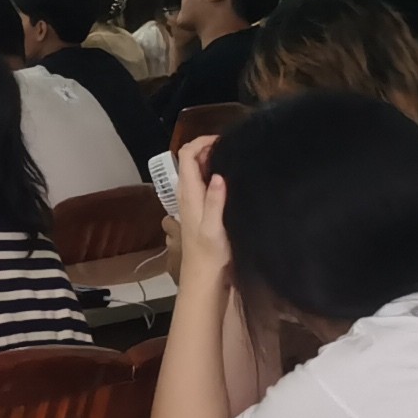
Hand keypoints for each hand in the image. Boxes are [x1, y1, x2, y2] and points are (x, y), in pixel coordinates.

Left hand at [173, 135, 231, 280]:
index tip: (222, 139)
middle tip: (231, 146)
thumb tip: (217, 175)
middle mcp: (186, 195)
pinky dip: (211, 172)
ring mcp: (191, 202)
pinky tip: (228, 177)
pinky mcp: (199, 210)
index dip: (200, 142)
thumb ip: (214, 202)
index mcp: (188, 195)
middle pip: (188, 160)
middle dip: (206, 147)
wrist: (204, 277)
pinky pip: (201, 183)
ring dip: (209, 159)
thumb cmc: (210, 255)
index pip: (185, 157)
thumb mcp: (215, 228)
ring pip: (194, 171)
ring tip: (232, 156)